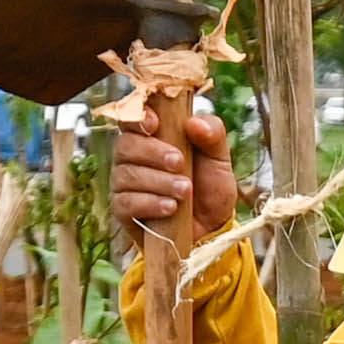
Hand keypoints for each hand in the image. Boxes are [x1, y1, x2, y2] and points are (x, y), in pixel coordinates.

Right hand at [109, 98, 237, 245]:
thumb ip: (212, 133)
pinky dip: (150, 203)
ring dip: (158, 181)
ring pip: (126, 174)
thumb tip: (193, 123)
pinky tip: (171, 207)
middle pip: (125, 145)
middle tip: (180, 163)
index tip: (155, 124)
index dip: (137, 117)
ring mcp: (124, 183)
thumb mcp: (220, 157)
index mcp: (152, 135)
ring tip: (184, 190)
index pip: (131, 116)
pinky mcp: (124, 210)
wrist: (212, 227)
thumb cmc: (210, 185)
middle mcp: (132, 156)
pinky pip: (125, 202)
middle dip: (153, 153)